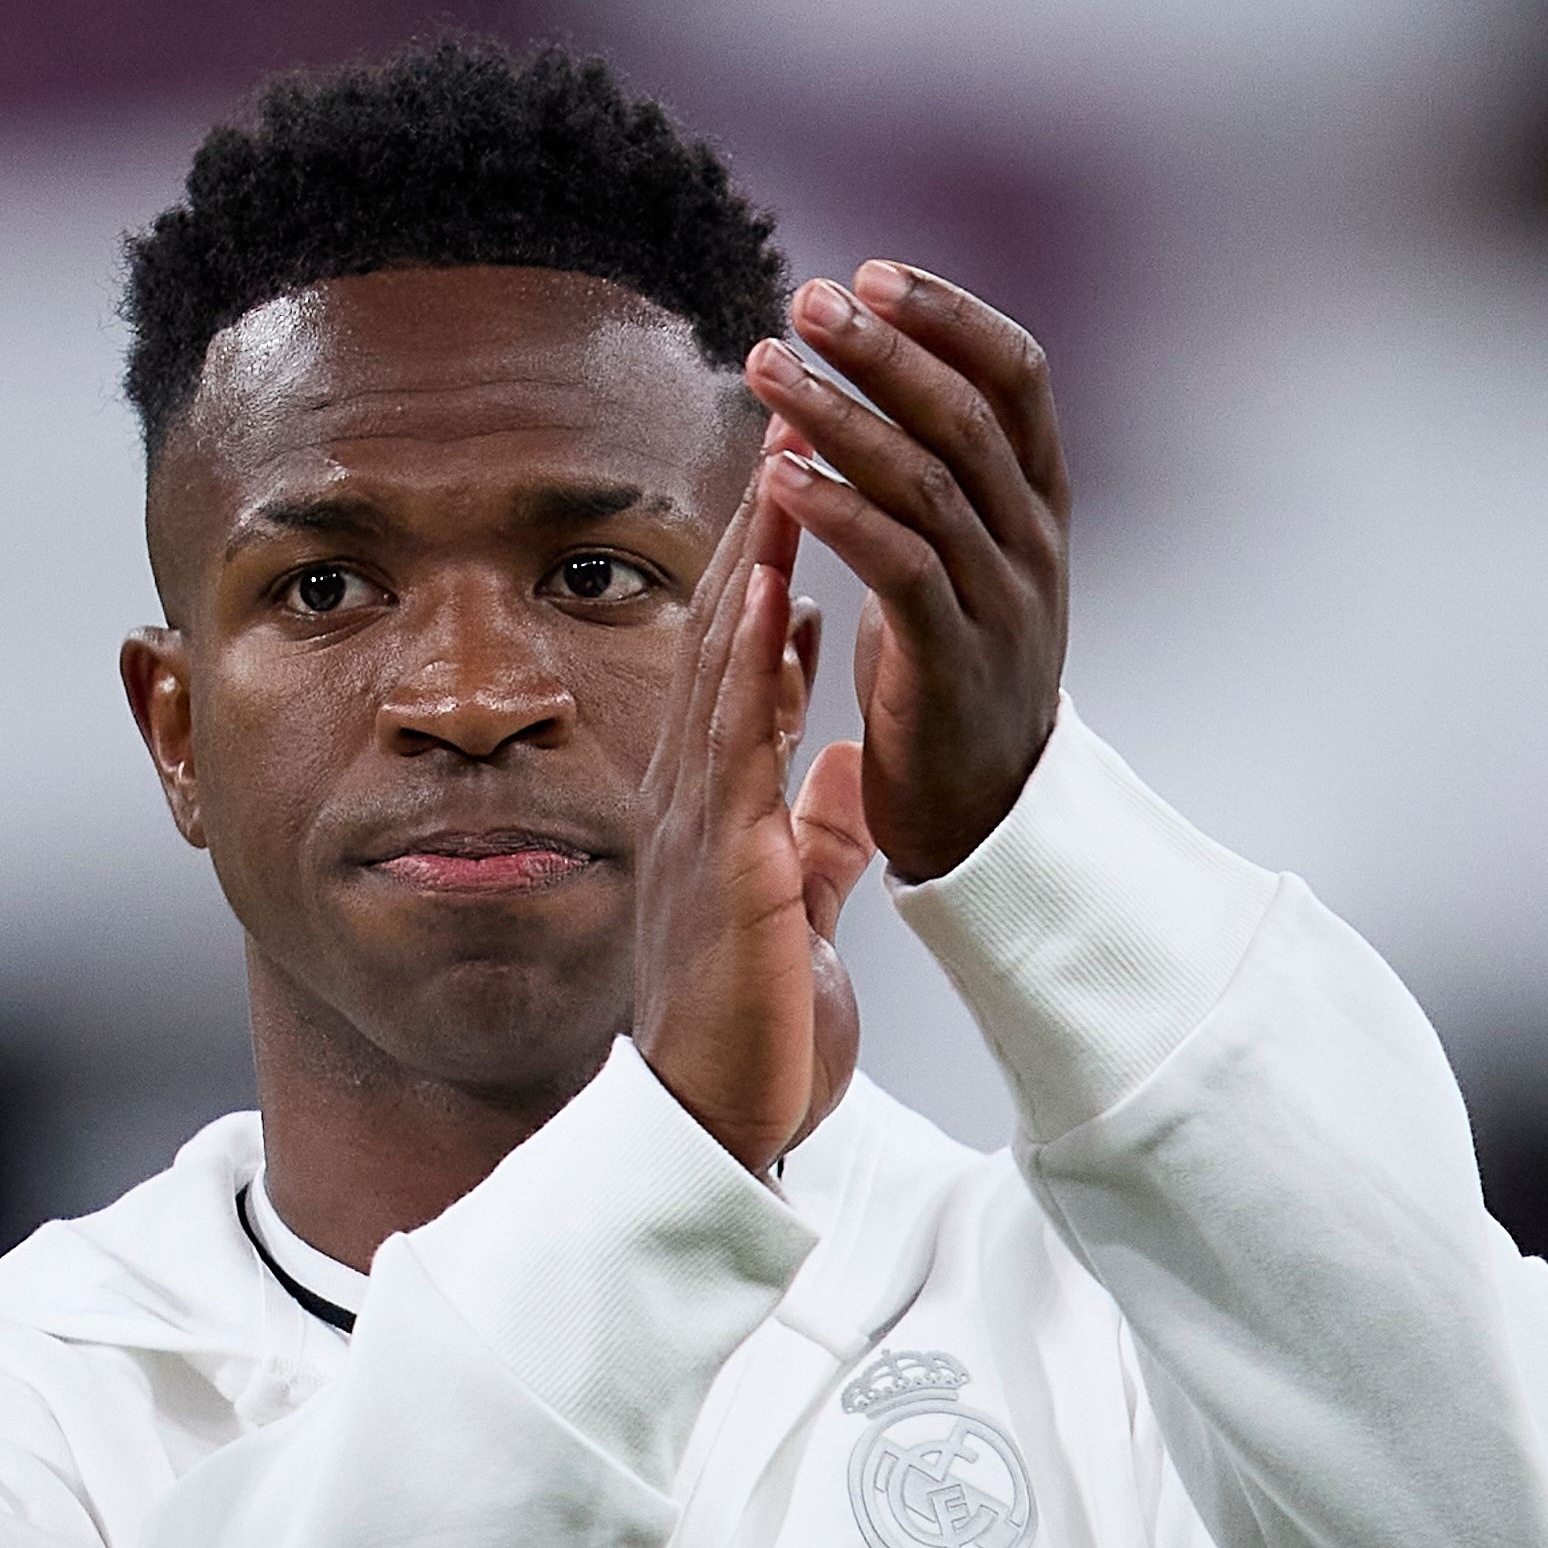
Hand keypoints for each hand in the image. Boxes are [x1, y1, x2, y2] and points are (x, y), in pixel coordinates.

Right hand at [632, 460, 880, 1170]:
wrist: (721, 1122)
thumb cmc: (757, 1028)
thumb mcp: (802, 906)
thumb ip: (821, 835)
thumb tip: (848, 770)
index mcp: (722, 808)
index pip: (748, 667)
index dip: (770, 572)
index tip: (801, 488)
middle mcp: (699, 799)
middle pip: (730, 639)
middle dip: (762, 531)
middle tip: (790, 425)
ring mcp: (702, 824)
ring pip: (727, 668)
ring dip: (754, 562)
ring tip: (781, 466)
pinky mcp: (725, 862)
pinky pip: (736, 744)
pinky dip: (751, 664)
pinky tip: (766, 594)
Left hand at [743, 262, 1071, 882]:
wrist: (986, 815)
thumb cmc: (954, 673)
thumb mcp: (966, 556)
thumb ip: (941, 472)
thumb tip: (887, 375)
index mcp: (1038, 504)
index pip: (1017, 377)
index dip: (950, 316)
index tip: (875, 270)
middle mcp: (1032, 542)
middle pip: (965, 415)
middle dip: (885, 348)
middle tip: (807, 298)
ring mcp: (1001, 602)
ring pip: (927, 481)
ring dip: (839, 417)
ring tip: (768, 368)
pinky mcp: (952, 662)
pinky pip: (900, 568)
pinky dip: (837, 514)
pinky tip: (777, 476)